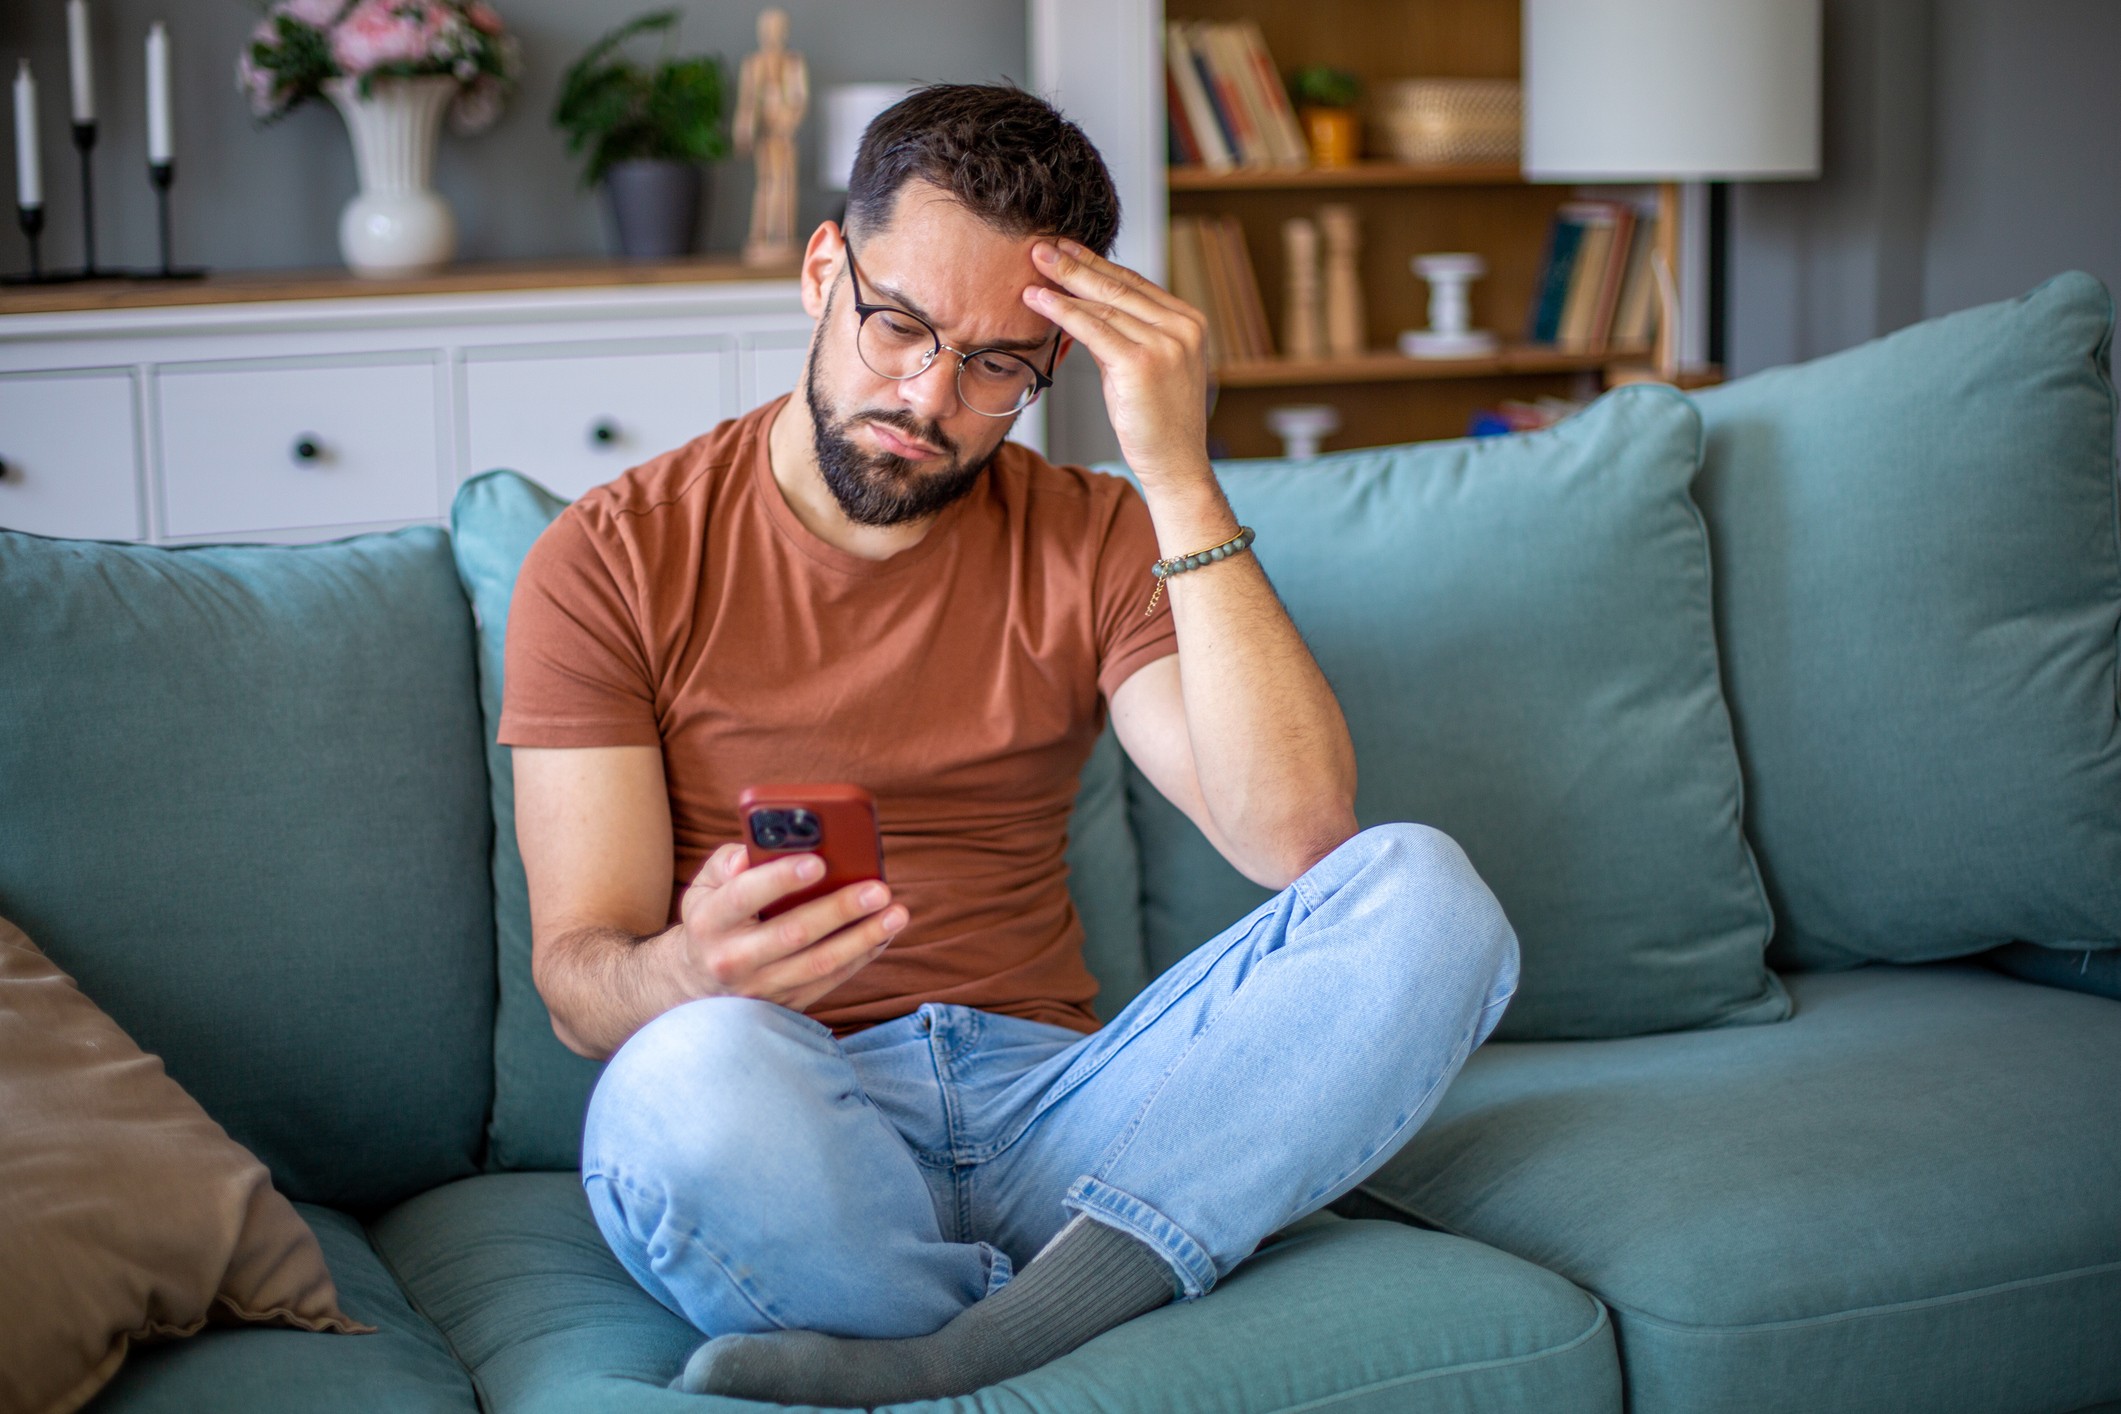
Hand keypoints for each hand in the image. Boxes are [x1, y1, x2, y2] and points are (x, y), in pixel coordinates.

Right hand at [673, 843, 906, 1012]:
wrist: (697, 983)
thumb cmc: (713, 918)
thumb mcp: (703, 887)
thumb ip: (726, 864)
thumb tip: (749, 854)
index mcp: (709, 922)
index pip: (743, 896)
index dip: (780, 878)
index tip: (819, 861)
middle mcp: (732, 960)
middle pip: (792, 934)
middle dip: (840, 910)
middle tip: (878, 889)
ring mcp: (760, 987)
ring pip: (818, 964)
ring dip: (862, 939)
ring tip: (896, 913)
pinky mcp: (785, 1004)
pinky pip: (829, 981)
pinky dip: (861, 957)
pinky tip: (884, 933)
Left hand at [1026, 239, 1211, 482]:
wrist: (1174, 464)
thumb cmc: (1155, 420)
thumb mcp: (1140, 366)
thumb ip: (1118, 334)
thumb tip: (1079, 307)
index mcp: (1189, 322)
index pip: (1135, 283)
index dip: (1097, 263)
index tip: (1066, 248)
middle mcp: (1182, 328)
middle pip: (1119, 286)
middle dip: (1075, 264)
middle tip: (1042, 247)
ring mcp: (1166, 345)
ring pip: (1104, 305)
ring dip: (1064, 285)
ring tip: (1033, 270)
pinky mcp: (1142, 365)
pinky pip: (1094, 330)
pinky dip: (1063, 313)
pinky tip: (1040, 301)